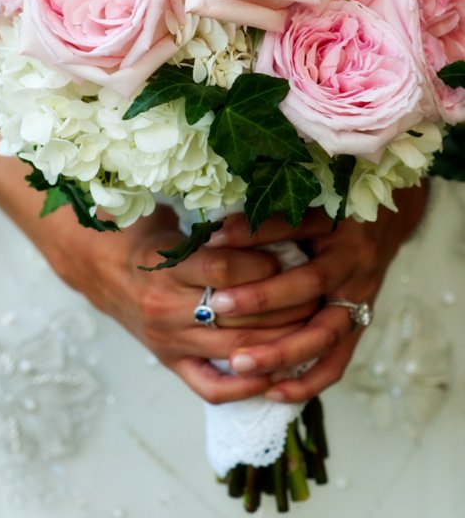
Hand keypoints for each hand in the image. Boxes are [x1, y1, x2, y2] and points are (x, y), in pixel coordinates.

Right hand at [34, 204, 315, 403]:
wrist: (100, 268)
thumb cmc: (145, 236)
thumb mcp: (169, 217)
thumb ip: (210, 218)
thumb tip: (266, 197)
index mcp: (162, 266)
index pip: (223, 269)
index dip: (260, 263)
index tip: (287, 251)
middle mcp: (165, 307)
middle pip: (239, 313)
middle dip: (285, 303)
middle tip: (317, 291)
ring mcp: (169, 340)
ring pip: (236, 349)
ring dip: (280, 340)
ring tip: (311, 325)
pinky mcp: (171, 362)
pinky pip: (211, 387)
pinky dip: (246, 387)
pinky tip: (274, 374)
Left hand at [203, 185, 428, 402]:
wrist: (383, 227)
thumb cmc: (332, 212)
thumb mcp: (306, 203)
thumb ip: (266, 217)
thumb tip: (214, 234)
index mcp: (338, 222)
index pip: (292, 226)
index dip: (252, 233)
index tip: (212, 243)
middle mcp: (353, 260)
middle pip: (310, 283)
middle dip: (262, 298)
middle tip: (216, 306)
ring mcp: (361, 297)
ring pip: (325, 332)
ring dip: (282, 350)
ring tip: (239, 363)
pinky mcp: (360, 326)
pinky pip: (337, 362)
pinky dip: (307, 381)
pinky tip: (272, 391)